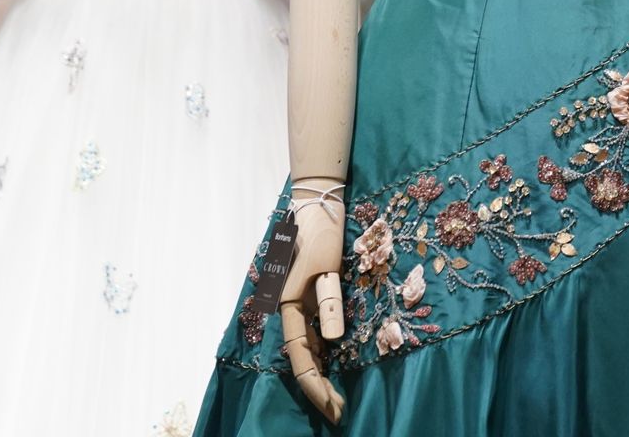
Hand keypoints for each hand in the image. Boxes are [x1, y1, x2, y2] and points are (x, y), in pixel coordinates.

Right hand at [279, 188, 347, 422]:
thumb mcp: (325, 269)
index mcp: (289, 309)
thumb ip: (328, 303)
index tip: (333, 406)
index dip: (316, 385)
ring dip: (322, 377)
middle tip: (339, 415)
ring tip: (337, 401)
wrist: (316, 213)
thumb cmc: (320, 238)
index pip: (303, 359)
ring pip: (308, 353)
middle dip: (319, 390)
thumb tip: (334, 339)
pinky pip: (313, 338)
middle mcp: (291, 314)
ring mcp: (300, 310)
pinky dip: (323, 358)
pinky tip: (332, 371)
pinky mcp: (310, 303)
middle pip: (304, 362)